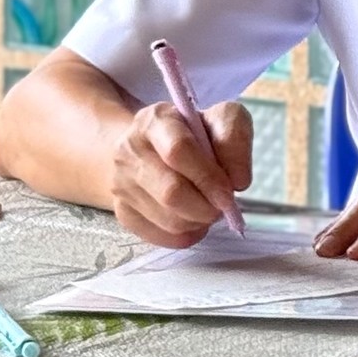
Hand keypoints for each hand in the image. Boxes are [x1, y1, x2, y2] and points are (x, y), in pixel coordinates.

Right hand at [105, 101, 252, 247]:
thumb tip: (237, 180)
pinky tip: (193, 219)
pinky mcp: (122, 212)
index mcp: (155, 120)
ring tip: (208, 207)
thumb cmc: (194, 134)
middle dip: (207, 207)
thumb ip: (234, 139)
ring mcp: (120, 183)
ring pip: (168, 220)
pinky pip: (162, 237)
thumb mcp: (221, 120)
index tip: (229, 191)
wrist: (152, 148)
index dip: (208, 176)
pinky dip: (187, 234)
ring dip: (199, 221)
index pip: (178, 150)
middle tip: (222, 205)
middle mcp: (129, 150)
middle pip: (171, 192)